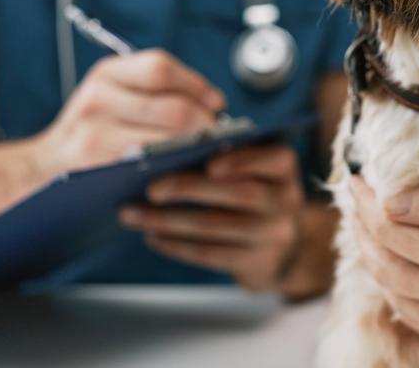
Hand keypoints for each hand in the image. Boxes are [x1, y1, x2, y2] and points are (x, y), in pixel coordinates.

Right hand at [28, 50, 225, 174]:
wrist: (42, 169)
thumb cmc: (91, 134)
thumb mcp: (112, 98)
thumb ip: (154, 93)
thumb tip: (214, 104)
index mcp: (106, 73)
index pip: (161, 67)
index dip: (196, 85)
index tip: (216, 102)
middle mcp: (97, 96)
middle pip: (172, 106)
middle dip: (204, 123)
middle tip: (217, 135)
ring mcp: (94, 131)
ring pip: (166, 137)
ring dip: (195, 147)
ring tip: (205, 152)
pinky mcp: (96, 163)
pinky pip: (150, 163)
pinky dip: (174, 166)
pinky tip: (182, 170)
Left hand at [119, 145, 305, 290]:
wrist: (283, 247)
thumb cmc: (254, 194)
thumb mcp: (255, 170)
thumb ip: (226, 157)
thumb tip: (167, 156)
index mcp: (285, 168)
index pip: (273, 158)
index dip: (242, 161)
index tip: (209, 164)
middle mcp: (286, 200)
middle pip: (237, 194)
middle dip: (188, 188)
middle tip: (150, 188)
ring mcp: (272, 235)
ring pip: (214, 226)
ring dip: (167, 220)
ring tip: (132, 214)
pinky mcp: (254, 263)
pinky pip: (208, 253)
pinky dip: (176, 244)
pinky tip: (152, 236)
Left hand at [349, 176, 418, 341]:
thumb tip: (391, 204)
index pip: (390, 229)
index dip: (367, 203)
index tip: (355, 179)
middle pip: (386, 264)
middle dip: (363, 231)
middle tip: (354, 202)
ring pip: (398, 293)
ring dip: (375, 263)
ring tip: (366, 233)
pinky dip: (399, 297)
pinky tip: (395, 280)